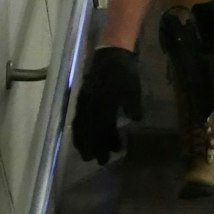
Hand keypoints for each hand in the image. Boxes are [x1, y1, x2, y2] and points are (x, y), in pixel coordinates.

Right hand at [72, 46, 143, 163]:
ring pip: (81, 125)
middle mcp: (93, 102)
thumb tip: (136, 120)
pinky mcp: (82, 97)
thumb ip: (133, 104)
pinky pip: (77, 117)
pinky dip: (77, 130)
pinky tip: (79, 139)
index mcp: (106, 100)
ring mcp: (85, 99)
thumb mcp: (133, 86)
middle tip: (99, 161)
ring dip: (83, 142)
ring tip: (86, 156)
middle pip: (92, 129)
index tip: (114, 153)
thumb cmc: (125, 71)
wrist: (110, 52)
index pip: (106, 125)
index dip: (109, 140)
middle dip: (95, 146)